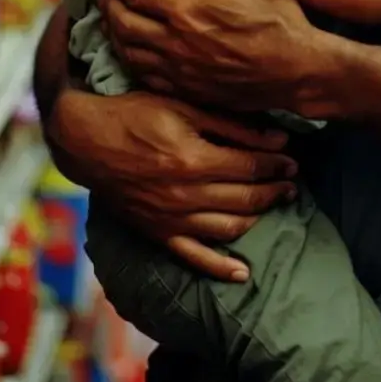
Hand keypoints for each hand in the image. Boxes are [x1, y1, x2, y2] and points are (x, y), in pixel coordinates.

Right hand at [46, 89, 297, 281]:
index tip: (293, 160)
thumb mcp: (187, 108)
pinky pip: (193, 257)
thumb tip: (278, 139)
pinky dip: (219, 268)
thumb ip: (234, 127)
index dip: (277, 164)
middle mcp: (184, 195)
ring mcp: (170, 219)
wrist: (87, 141)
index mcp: (193, 160)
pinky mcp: (157, 234)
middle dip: (275, 190)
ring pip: (228, 228)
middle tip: (292, 182)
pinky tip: (243, 273)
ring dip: (258, 218)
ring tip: (276, 205)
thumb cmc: (138, 115)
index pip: (251, 167)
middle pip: (245, 198)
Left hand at [100, 0, 323, 113]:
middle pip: (123, 24)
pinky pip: (144, 76)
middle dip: (108, 8)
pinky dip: (130, 62)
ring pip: (128, 52)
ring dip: (113, 35)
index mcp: (185, 10)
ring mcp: (177, 70)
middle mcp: (173, 42)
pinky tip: (132, 55)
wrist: (295, 69)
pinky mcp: (185, 90)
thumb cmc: (275, 19)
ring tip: (110, 23)